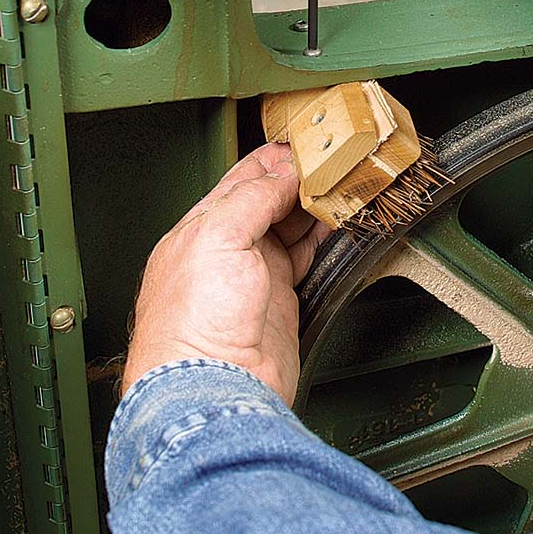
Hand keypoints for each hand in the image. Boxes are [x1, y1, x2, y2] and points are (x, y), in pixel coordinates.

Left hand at [122, 143, 330, 405]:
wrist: (215, 389)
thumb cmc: (193, 323)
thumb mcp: (216, 238)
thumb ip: (250, 199)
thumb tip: (280, 173)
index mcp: (200, 228)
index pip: (240, 180)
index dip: (271, 160)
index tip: (303, 144)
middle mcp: (225, 250)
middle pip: (268, 200)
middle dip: (298, 179)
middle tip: (330, 161)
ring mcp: (254, 276)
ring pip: (290, 227)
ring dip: (313, 206)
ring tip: (339, 185)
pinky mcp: (281, 300)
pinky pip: (305, 257)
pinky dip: (323, 238)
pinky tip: (336, 222)